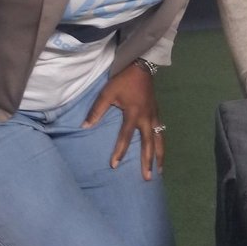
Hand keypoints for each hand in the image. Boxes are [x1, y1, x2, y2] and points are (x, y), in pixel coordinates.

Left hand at [82, 62, 164, 178]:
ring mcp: (154, 116)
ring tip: (159, 171)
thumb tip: (85, 127)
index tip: (115, 165)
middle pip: (148, 143)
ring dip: (159, 156)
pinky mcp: (157, 113)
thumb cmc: (123, 81)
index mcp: (133, 113)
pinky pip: (161, 132)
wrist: (141, 67)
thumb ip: (97, 110)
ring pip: (159, 140)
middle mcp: (146, 118)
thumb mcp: (107, 93)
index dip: (119, 151)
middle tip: (147, 178)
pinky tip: (160, 153)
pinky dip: (161, 144)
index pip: (125, 136)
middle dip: (147, 161)